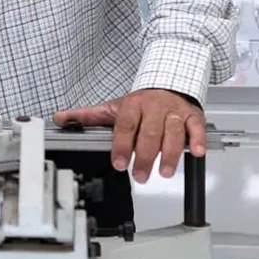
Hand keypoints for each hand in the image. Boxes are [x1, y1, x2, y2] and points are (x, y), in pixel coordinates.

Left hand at [52, 88, 205, 182]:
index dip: (122, 145)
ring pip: (172, 131)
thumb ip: (88, 116)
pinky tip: (196, 152)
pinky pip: (196, 127)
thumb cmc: (141, 101)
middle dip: (145, 156)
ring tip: (165, 172)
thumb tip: (60, 118)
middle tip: (140, 176)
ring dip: (170, 153)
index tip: (119, 163)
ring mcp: (174, 111)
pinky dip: (197, 139)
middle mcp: (153, 107)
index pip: (125, 126)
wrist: (169, 82)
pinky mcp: (192, 116)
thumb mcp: (114, 107)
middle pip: (149, 133)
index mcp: (132, 105)